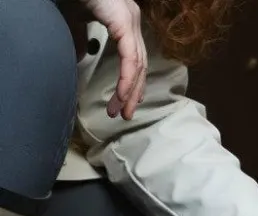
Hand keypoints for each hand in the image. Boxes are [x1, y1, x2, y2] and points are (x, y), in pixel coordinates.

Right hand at [79, 0, 146, 119]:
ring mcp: (131, 21)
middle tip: (124, 114)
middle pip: (140, 66)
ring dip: (129, 92)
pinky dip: (127, 79)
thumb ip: (80, 37)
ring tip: (120, 111)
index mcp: (125, 21)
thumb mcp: (75, 18)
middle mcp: (133, 21)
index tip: (126, 102)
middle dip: (133, 93)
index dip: (132, 83)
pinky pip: (130, 59)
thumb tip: (79, 57)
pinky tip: (122, 96)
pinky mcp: (124, 22)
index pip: (135, 59)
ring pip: (137, 66)